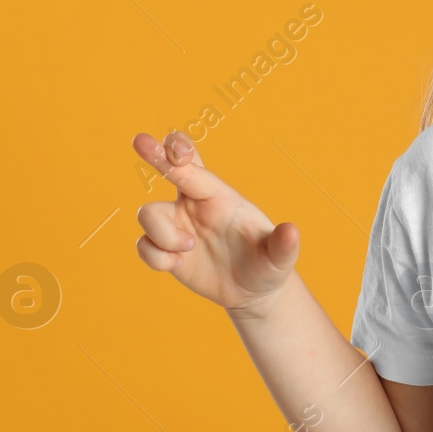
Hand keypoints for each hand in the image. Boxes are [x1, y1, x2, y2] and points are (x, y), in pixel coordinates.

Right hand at [131, 131, 300, 313]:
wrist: (253, 291)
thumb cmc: (268, 265)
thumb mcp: (279, 259)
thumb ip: (282, 245)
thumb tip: (292, 232)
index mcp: (220, 197)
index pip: (196, 169)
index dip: (181, 154)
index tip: (174, 151)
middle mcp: (195, 205)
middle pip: (167, 171)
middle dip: (154, 153)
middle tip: (140, 140)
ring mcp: (177, 225)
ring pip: (148, 214)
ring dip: (162, 234)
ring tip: (188, 250)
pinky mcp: (164, 249)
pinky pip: (144, 246)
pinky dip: (156, 258)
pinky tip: (177, 265)